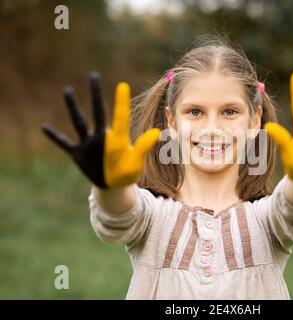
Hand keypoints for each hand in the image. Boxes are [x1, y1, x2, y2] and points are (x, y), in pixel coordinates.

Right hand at [41, 72, 159, 188]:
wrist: (114, 186)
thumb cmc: (127, 172)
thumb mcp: (136, 162)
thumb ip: (143, 147)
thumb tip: (157, 132)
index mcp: (117, 139)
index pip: (120, 118)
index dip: (121, 103)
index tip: (122, 85)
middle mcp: (102, 137)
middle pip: (98, 112)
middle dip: (96, 94)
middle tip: (93, 75)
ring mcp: (89, 145)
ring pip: (79, 122)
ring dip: (73, 107)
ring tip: (68, 90)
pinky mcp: (79, 154)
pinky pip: (64, 143)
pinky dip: (55, 137)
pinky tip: (44, 127)